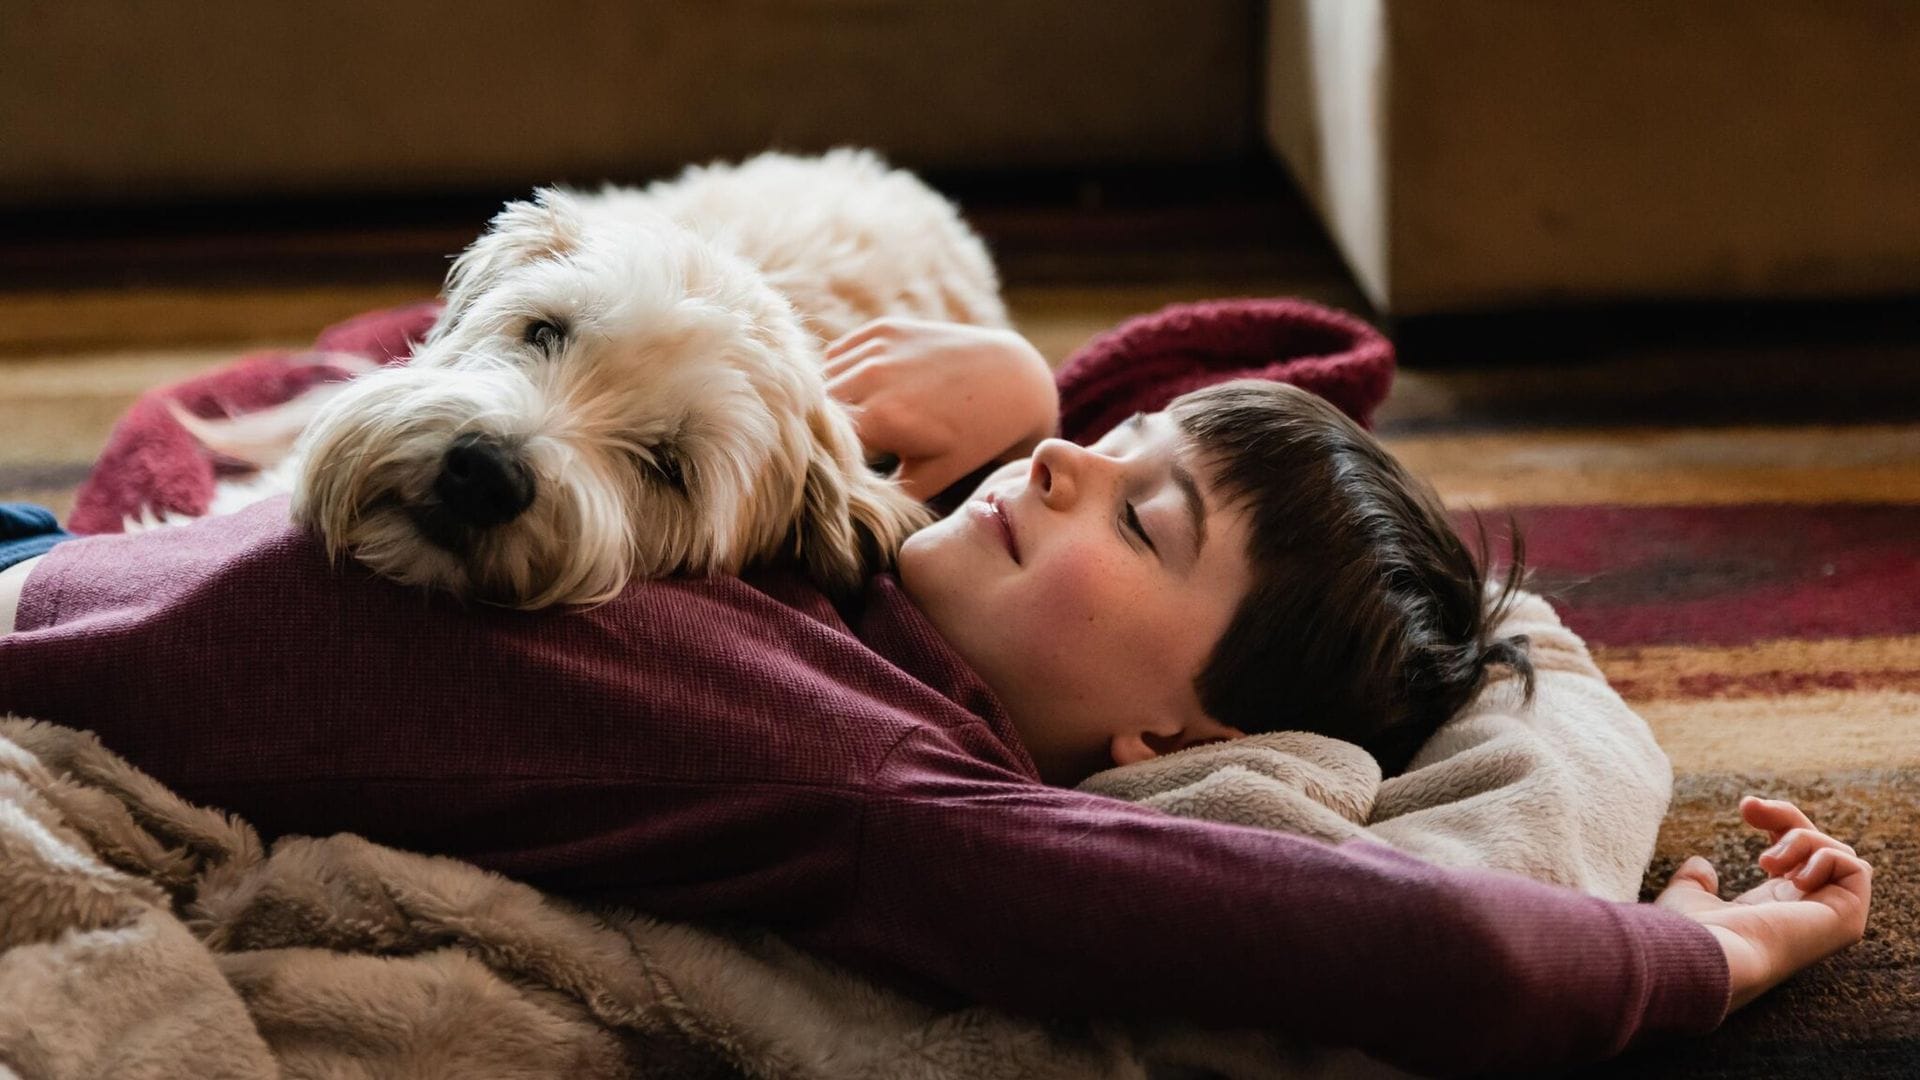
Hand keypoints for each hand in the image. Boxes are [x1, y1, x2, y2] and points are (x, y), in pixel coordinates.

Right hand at [825, 318, 1058, 502]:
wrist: (1011, 379)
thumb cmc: (975, 436)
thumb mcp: (933, 476)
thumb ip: (884, 494)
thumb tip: (846, 506)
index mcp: (881, 419)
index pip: (819, 444)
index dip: (818, 460)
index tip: (826, 473)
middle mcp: (871, 377)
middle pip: (814, 410)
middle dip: (818, 431)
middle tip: (834, 449)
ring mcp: (876, 347)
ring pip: (821, 380)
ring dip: (827, 402)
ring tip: (850, 422)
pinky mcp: (882, 329)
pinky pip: (838, 355)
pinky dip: (840, 375)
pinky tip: (863, 392)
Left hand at [1654, 797, 1871, 1011]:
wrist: (1712, 956)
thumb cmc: (1693, 935)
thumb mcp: (1688, 899)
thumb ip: (1695, 883)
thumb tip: (1700, 865)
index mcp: (1775, 907)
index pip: (1795, 855)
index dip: (1777, 823)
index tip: (1745, 807)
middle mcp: (1807, 912)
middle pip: (1819, 847)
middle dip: (1786, 817)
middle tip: (1749, 807)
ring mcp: (1830, 917)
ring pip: (1838, 853)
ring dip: (1801, 839)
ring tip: (1766, 861)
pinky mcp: (1847, 919)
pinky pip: (1857, 869)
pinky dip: (1826, 858)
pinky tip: (1795, 879)